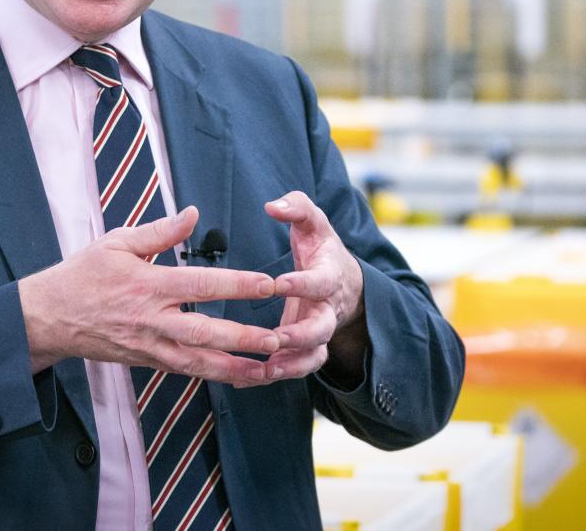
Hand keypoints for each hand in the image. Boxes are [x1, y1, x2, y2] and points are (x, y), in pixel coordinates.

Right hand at [18, 206, 280, 386]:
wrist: (49, 318)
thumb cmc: (83, 275)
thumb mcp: (116, 242)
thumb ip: (160, 231)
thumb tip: (193, 213)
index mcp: (148, 285)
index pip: (201, 285)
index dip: (237, 285)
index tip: (268, 284)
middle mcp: (153, 320)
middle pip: (206, 332)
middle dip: (244, 337)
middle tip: (279, 337)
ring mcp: (151, 346)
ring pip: (200, 362)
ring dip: (237, 367)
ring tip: (271, 368)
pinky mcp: (148, 361)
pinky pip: (187, 371)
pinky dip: (216, 375)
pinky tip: (242, 376)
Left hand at [264, 192, 366, 383]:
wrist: (344, 282)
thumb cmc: (322, 248)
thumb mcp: (315, 222)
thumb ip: (296, 207)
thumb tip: (273, 205)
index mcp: (329, 276)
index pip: (320, 282)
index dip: (303, 284)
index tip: (280, 283)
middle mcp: (327, 309)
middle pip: (322, 329)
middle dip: (300, 337)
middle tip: (275, 339)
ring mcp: (318, 332)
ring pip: (312, 357)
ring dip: (291, 366)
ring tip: (265, 370)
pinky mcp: (305, 348)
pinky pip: (294, 368)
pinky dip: (271, 376)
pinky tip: (241, 379)